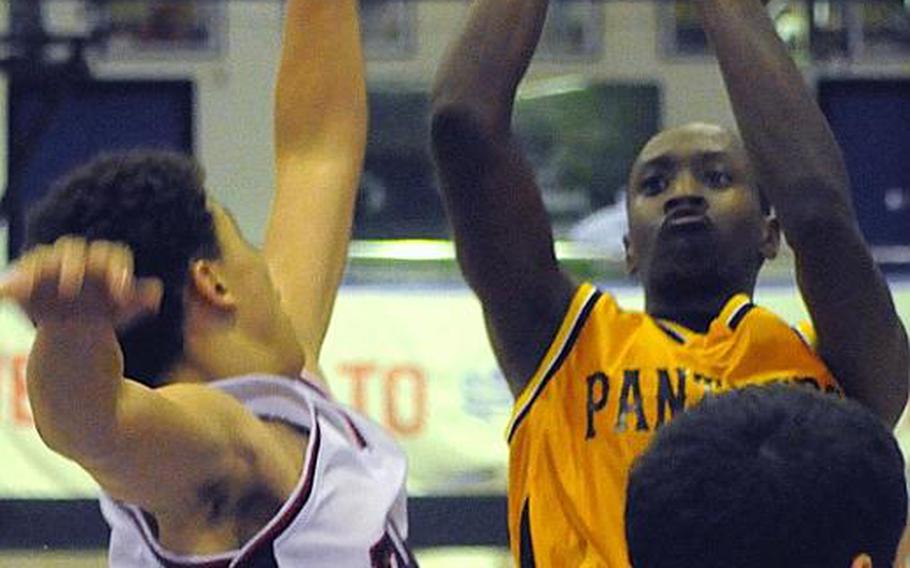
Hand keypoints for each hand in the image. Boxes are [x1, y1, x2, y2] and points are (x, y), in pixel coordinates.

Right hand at [0, 237, 162, 328]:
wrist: (78, 326)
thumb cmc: (106, 311)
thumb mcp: (124, 308)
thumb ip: (139, 298)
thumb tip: (155, 292)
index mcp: (102, 261)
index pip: (111, 255)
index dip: (117, 271)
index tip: (122, 293)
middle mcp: (75, 258)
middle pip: (73, 250)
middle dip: (72, 266)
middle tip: (71, 287)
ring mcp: (48, 267)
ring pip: (40, 260)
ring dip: (32, 271)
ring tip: (24, 286)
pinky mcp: (25, 281)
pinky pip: (13, 280)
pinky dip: (6, 285)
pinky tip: (0, 294)